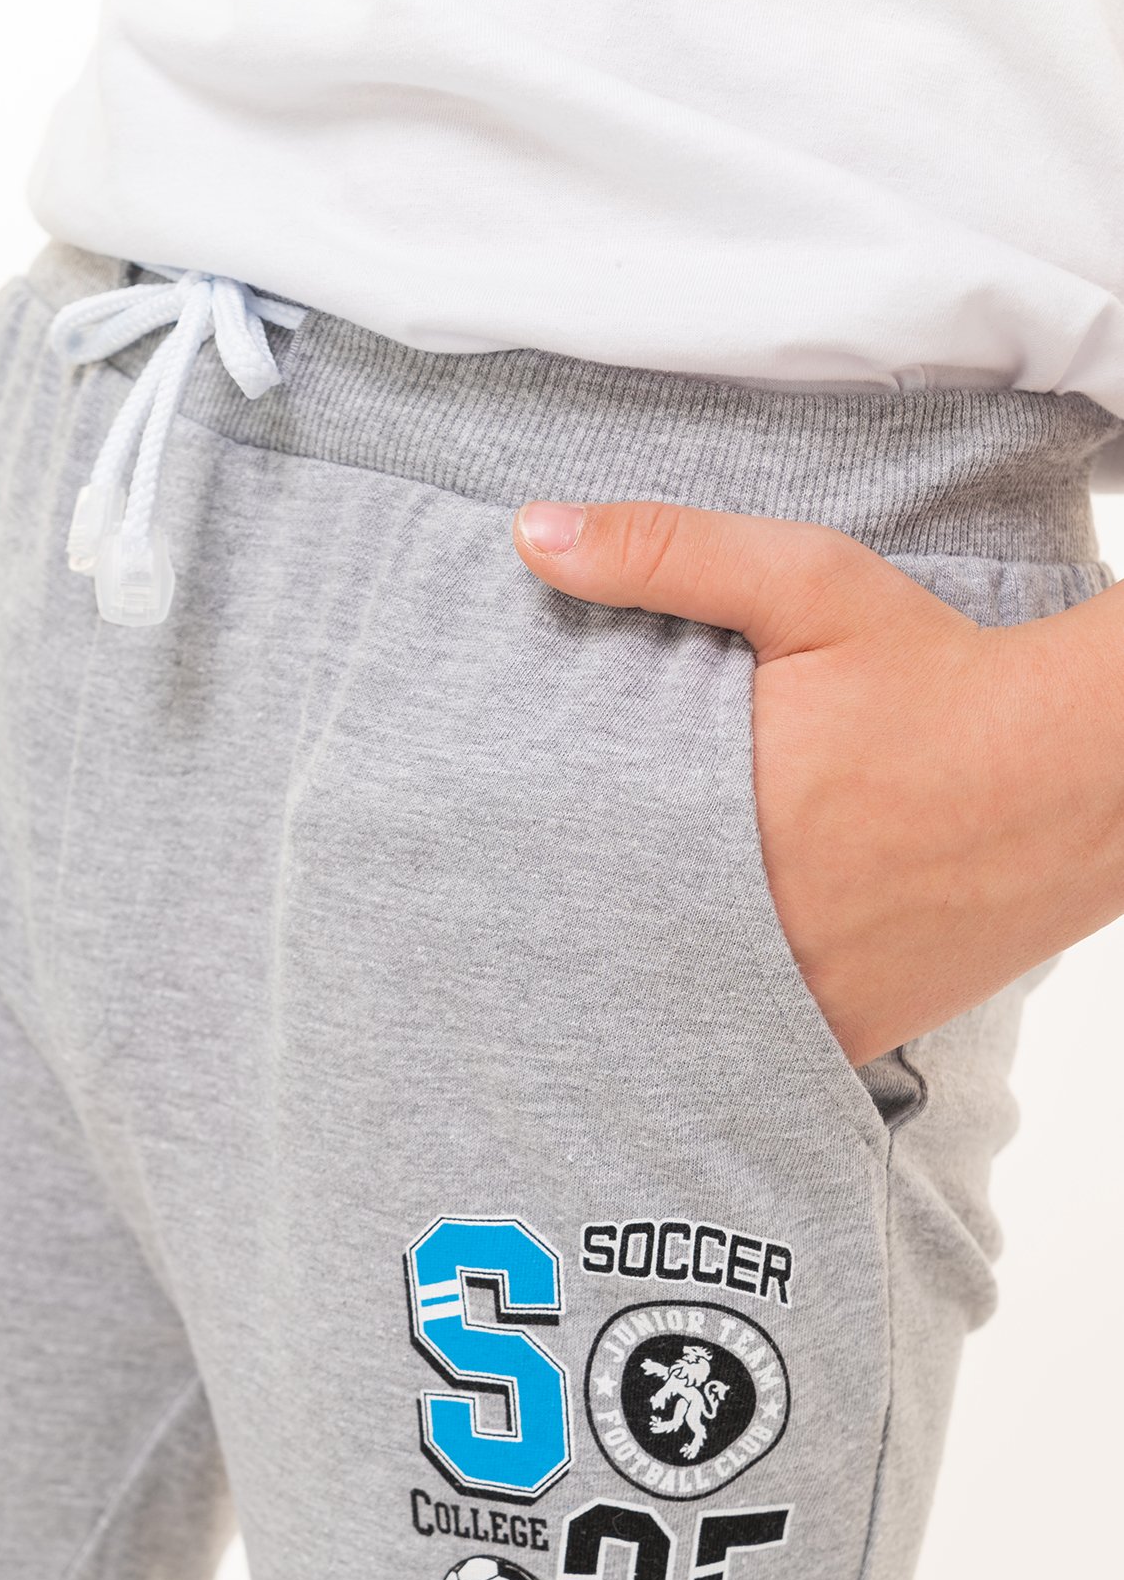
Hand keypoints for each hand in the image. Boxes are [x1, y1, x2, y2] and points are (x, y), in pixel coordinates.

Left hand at [513, 499, 1123, 1065]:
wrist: (1084, 773)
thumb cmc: (940, 675)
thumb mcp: (805, 584)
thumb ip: (666, 554)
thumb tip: (532, 532)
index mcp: (715, 824)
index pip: (572, 863)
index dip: (535, 858)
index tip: (513, 846)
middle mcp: (751, 927)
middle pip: (619, 945)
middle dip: (586, 923)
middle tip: (545, 905)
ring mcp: (804, 995)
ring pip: (678, 1010)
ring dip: (648, 980)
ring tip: (616, 946)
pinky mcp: (854, 1033)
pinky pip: (754, 1047)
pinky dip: (725, 1024)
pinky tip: (701, 987)